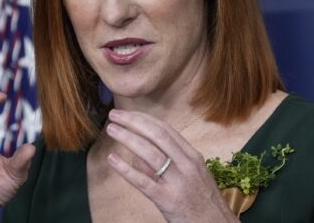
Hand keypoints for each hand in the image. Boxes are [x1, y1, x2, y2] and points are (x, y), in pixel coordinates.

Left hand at [105, 109, 237, 222]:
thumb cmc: (202, 199)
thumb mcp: (193, 174)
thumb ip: (170, 160)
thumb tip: (139, 152)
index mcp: (192, 155)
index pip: (165, 129)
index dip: (143, 119)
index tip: (127, 114)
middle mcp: (186, 164)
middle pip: (156, 135)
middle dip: (133, 122)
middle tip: (114, 115)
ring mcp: (177, 181)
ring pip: (149, 153)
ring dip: (127, 138)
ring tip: (111, 130)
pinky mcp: (167, 199)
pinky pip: (143, 181)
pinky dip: (125, 169)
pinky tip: (112, 159)